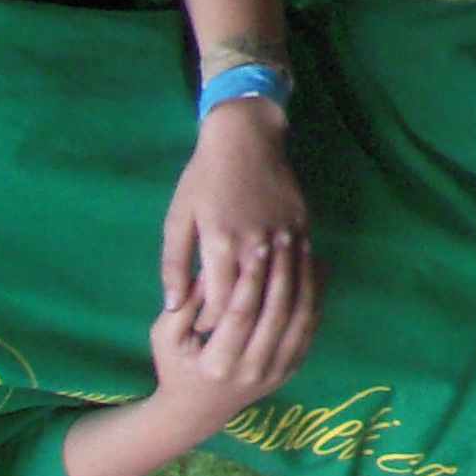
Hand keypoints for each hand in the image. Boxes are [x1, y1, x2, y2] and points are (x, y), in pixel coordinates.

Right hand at [145, 228, 318, 438]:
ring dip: (306, 279)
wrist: (196, 412)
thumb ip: (186, 304)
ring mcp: (275, 373)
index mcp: (217, 364)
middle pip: (277, 313)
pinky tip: (317, 267)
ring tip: (304, 246)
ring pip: (300, 320)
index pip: (242, 313)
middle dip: (284, 270)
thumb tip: (212, 269)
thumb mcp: (166, 337)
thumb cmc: (176, 366)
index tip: (260, 244)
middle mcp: (251, 371)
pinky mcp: (290, 370)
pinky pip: (310, 328)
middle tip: (286, 236)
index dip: (253, 277)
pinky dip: (316, 296)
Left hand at [163, 102, 312, 334]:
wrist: (246, 135)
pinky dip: (292, 286)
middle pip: (253, 301)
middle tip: (230, 339)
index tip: (202, 336)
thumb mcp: (178, 219)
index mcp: (221, 243)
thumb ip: (174, 264)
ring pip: (282, 287)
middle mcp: (256, 243)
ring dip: (270, 309)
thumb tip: (173, 306)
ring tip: (256, 326)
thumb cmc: (204, 177)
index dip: (210, 325)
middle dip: (240, 325)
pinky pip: (300, 266)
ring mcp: (284, 233)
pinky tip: (283, 299)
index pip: (220, 303)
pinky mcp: (302, 224)